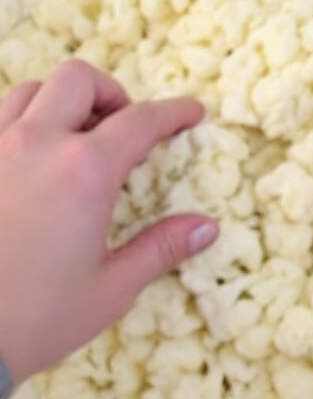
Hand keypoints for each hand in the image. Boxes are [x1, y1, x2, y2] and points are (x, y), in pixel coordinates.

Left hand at [0, 61, 217, 386]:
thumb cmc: (37, 318)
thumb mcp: (111, 289)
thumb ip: (160, 248)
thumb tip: (206, 227)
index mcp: (85, 171)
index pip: (141, 121)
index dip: (173, 112)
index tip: (192, 113)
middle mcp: (37, 144)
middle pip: (78, 80)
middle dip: (111, 93)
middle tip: (123, 127)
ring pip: (30, 90)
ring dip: (61, 101)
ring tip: (74, 136)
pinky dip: (21, 122)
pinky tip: (31, 159)